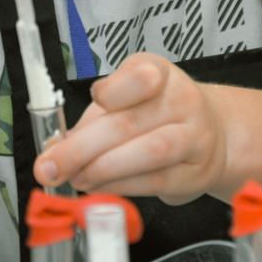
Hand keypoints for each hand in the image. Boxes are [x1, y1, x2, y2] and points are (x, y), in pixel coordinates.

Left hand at [34, 54, 231, 203]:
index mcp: (161, 74)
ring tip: (77, 178)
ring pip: (148, 153)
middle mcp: (183, 101)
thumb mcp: (126, 102)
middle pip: (129, 122)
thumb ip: (91, 121)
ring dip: (102, 170)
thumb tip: (53, 150)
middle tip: (52, 166)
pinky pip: (154, 182)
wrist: (210, 138)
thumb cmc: (157, 116)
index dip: (113, 90)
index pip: (141, 75)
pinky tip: (99, 187)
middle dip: (81, 148)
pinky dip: (120, 187)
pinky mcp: (194, 173)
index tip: (93, 101)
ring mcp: (195, 137)